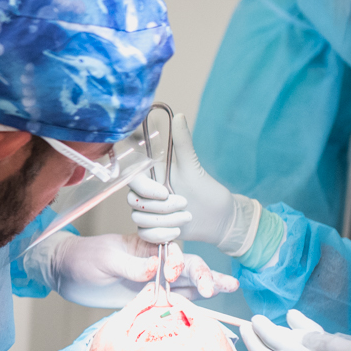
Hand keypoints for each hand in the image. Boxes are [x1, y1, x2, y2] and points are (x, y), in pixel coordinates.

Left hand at [31, 231, 237, 307]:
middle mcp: (156, 263)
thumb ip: (130, 265)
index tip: (173, 274)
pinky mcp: (150, 300)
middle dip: (203, 275)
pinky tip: (211, 304)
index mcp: (147, 246)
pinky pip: (175, 301)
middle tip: (213, 287)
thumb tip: (155, 269)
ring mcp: (155, 282)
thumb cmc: (84, 258)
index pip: (172, 250)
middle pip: (187, 266)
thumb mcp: (105, 258)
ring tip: (230, 286)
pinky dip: (193, 304)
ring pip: (188, 284)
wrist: (67, 275)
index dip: (178, 261)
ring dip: (209, 285)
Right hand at [125, 112, 262, 254]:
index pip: (130, 177)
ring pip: (140, 219)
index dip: (144, 187)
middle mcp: (145, 193)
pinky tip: (178, 231)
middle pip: (134, 201)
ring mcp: (146, 212)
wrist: (219, 217)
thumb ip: (182, 142)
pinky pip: (144, 234)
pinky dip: (162, 235)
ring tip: (187, 216)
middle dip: (162, 207)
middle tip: (185, 204)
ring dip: (166, 221)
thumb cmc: (206, 189)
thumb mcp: (193, 166)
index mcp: (151, 175)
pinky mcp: (151, 229)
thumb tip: (178, 115)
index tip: (164, 191)